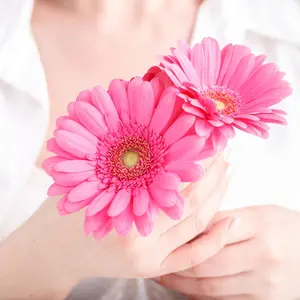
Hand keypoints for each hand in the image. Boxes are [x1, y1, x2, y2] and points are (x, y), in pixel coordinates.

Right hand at [0, 156, 230, 298]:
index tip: (208, 136)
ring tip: (228, 171)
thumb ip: (119, 160)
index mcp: (119, 213)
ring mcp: (149, 258)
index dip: (196, 156)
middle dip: (213, 171)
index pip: (173, 178)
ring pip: (197, 224)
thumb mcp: (85, 179)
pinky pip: (192, 257)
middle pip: (191, 200)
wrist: (51, 252)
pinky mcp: (154, 268)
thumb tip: (152, 128)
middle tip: (224, 148)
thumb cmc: (65, 210)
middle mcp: (138, 239)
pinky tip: (232, 221)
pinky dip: (215, 240)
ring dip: (218, 195)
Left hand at [157, 205, 299, 299]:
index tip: (165, 238)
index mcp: (260, 225)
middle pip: (207, 264)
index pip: (211, 233)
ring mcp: (266, 284)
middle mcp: (264, 256)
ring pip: (211, 288)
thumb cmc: (282, 227)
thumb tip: (188, 225)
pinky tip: (187, 288)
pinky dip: (200, 296)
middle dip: (176, 265)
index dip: (184, 238)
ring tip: (165, 275)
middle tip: (157, 261)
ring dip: (182, 284)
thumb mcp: (258, 213)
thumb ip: (224, 218)